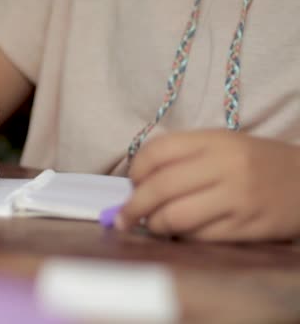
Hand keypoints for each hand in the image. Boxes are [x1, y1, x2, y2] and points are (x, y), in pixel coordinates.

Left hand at [118, 129, 299, 241]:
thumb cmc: (255, 163)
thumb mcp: (222, 146)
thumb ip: (182, 158)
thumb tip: (135, 185)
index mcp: (215, 140)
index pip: (158, 151)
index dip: (135, 170)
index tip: (131, 184)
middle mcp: (225, 166)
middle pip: (160, 187)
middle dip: (134, 206)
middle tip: (123, 218)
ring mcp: (238, 198)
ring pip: (176, 217)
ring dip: (155, 226)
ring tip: (152, 226)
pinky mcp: (247, 227)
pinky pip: (200, 238)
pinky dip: (182, 238)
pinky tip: (181, 235)